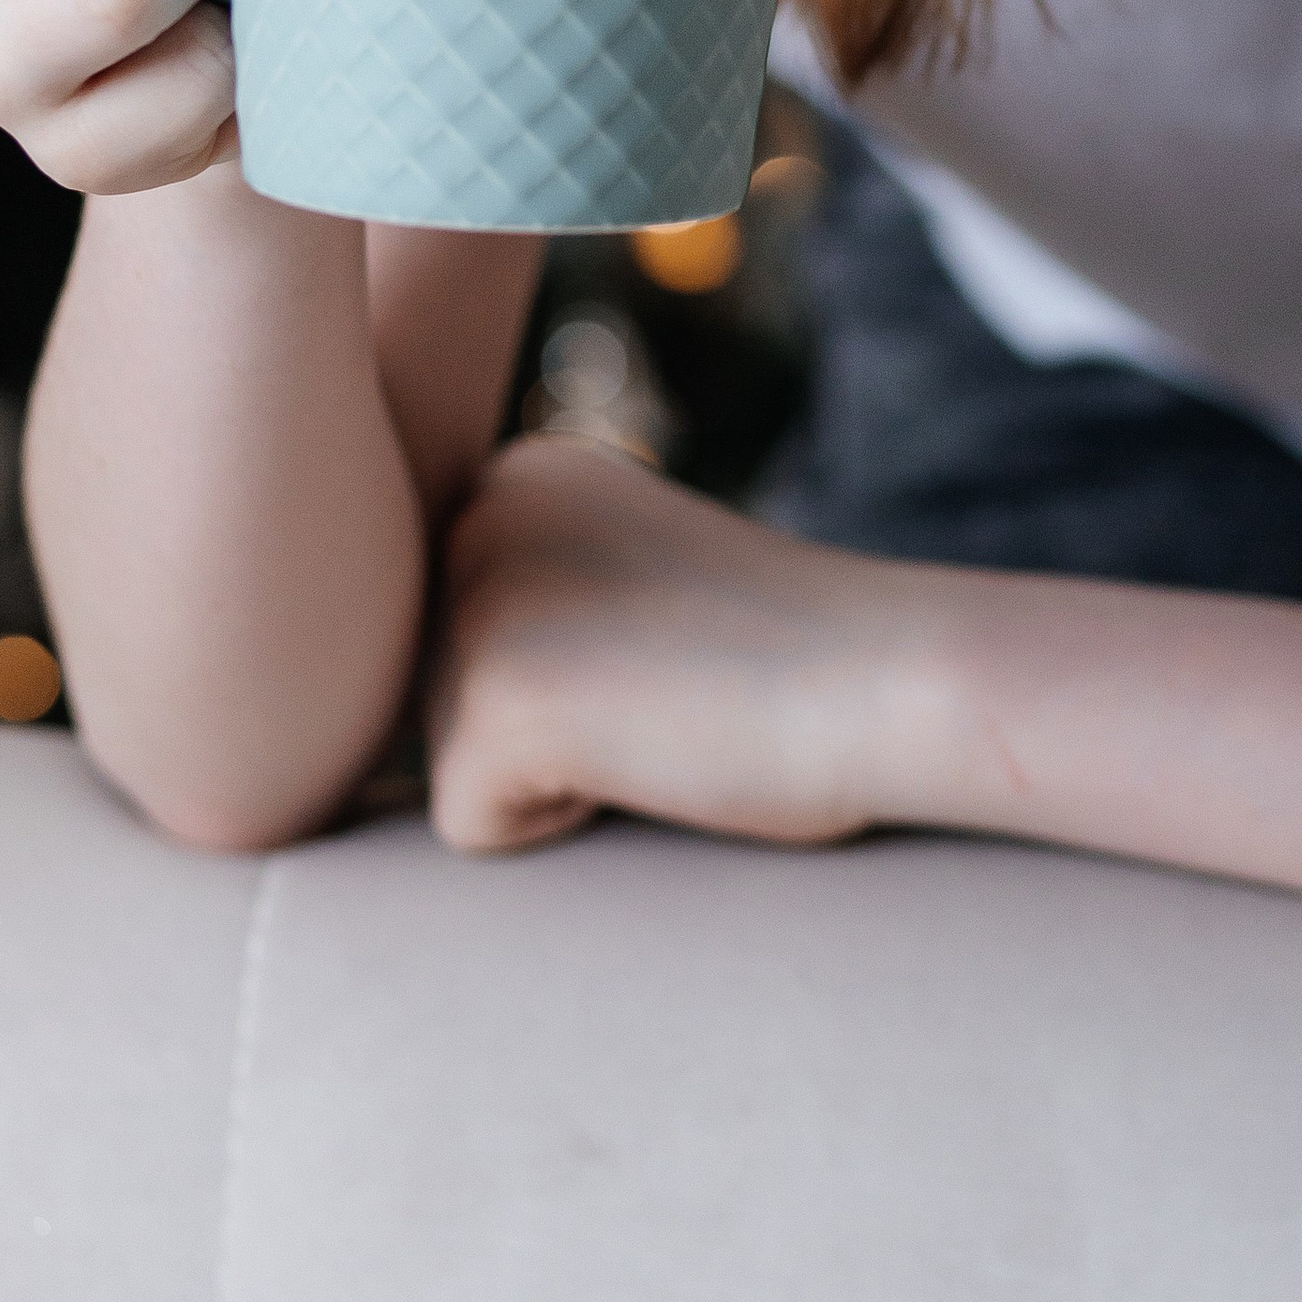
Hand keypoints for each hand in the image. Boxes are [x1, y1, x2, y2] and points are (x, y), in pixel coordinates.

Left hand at [426, 435, 921, 855]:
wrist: (888, 678)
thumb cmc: (792, 654)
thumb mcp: (634, 581)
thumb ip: (538, 599)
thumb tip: (412, 697)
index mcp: (516, 474)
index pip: (467, 643)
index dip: (578, 683)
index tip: (673, 645)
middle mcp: (477, 512)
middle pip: (440, 699)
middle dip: (547, 732)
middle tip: (672, 683)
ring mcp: (474, 598)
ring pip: (451, 763)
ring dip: (555, 774)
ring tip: (666, 713)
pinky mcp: (489, 699)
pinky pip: (472, 828)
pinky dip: (560, 825)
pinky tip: (652, 755)